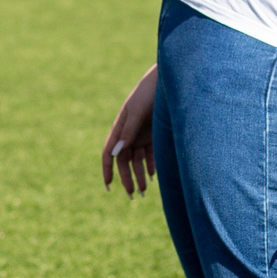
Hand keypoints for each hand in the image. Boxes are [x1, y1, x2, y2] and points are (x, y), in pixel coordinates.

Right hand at [103, 65, 157, 197]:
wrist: (168, 82)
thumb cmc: (149, 93)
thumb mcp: (137, 112)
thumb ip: (128, 132)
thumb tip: (115, 153)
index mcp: (120, 128)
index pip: (109, 153)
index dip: (107, 170)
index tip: (109, 187)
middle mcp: (129, 134)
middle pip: (124, 161)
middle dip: (127, 178)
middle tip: (132, 195)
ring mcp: (142, 135)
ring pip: (138, 160)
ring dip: (140, 175)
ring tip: (144, 191)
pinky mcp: (155, 135)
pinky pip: (151, 155)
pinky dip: (152, 166)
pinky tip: (154, 176)